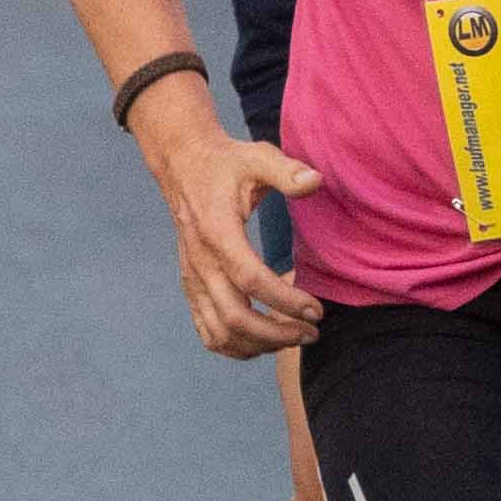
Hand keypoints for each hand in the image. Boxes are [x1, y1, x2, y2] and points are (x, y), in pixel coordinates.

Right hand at [147, 109, 325, 358]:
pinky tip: (264, 341)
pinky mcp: (191, 285)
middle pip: (234, 316)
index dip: (286, 301)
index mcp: (217, 232)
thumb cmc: (226, 163)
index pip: (251, 279)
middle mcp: (200, 261)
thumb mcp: (258, 156)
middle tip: (311, 333)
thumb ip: (287, 170)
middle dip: (276, 333)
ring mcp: (192, 277)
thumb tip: (316, 180)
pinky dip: (235, 345)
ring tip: (292, 337)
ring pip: (218, 331)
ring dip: (257, 345)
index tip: (317, 309)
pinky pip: (207, 329)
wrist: (182, 165)